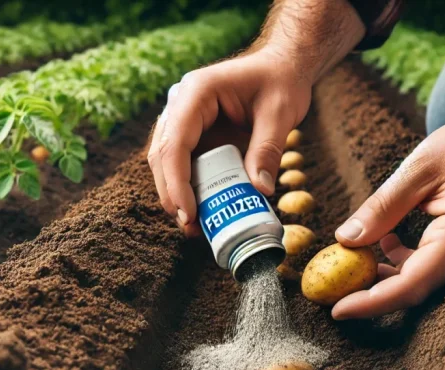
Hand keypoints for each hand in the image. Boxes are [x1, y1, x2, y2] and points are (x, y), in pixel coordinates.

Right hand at [149, 51, 312, 236]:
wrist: (282, 67)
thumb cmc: (281, 82)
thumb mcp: (280, 114)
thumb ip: (268, 150)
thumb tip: (260, 191)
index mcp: (196, 92)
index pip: (175, 142)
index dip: (176, 181)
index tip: (189, 212)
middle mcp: (181, 104)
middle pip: (162, 155)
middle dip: (171, 194)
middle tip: (190, 226)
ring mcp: (184, 119)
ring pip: (166, 162)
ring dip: (176, 194)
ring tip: (194, 226)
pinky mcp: (193, 133)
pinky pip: (183, 164)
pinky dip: (189, 188)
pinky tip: (201, 211)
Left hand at [331, 111, 444, 319]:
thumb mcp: (418, 169)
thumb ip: (382, 208)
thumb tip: (345, 241)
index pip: (412, 284)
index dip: (373, 302)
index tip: (337, 309)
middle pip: (418, 290)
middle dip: (374, 294)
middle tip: (334, 290)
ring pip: (425, 281)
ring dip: (388, 275)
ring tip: (355, 257)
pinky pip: (435, 269)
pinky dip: (406, 262)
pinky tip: (387, 240)